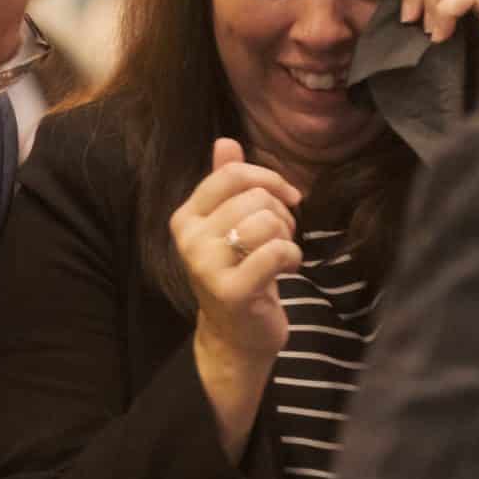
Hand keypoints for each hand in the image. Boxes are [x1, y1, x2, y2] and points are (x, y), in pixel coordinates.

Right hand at [171, 138, 301, 458]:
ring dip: (287, 237)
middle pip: (254, 197)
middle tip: (280, 239)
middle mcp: (189, 239)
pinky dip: (292, 258)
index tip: (288, 198)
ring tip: (280, 254)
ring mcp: (206, 265)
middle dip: (281, 214)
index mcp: (186, 217)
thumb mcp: (231, 225)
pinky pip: (276, 252)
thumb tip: (225, 142)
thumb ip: (225, 184)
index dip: (269, 179)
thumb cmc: (238, 274)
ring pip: (267, 221)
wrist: (235, 337)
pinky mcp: (231, 290)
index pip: (231, 175)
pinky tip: (285, 270)